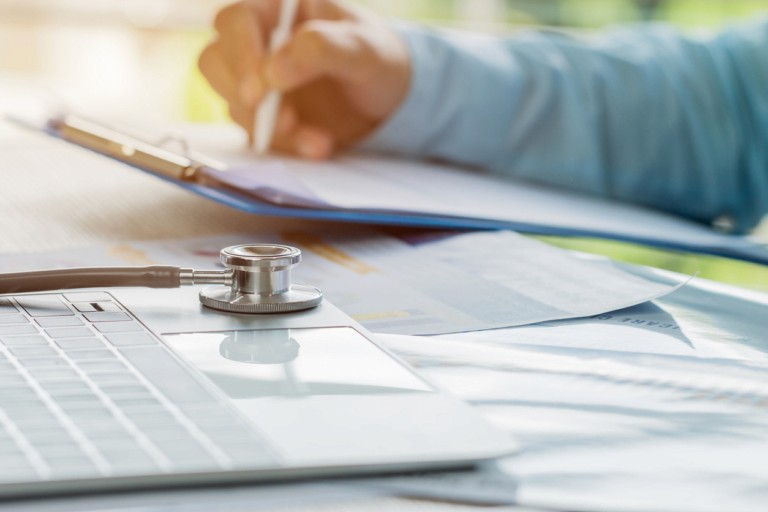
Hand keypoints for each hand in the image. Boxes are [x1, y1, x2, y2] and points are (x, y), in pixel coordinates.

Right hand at [198, 0, 410, 158]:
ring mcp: (258, 79)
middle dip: (245, 96)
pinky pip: (257, 132)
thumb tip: (273, 70)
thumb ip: (323, 49)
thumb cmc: (378, 60)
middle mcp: (260, 40)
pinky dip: (286, 145)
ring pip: (233, 102)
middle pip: (216, 61)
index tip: (261, 89)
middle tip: (282, 121)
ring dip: (270, 128)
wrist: (389, 100)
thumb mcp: (365, 50)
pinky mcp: (264, 114)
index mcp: (280, 8)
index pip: (237, 19)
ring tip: (318, 140)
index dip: (241, 53)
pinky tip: (319, 146)